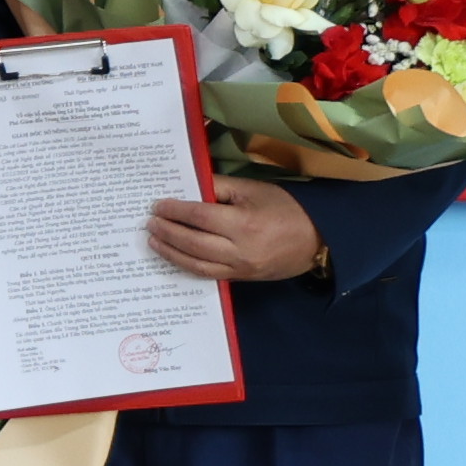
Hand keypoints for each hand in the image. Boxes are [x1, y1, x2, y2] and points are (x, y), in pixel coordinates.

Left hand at [146, 177, 325, 284]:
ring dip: (171, 253)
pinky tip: (174, 256)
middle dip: (167, 232)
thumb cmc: (285, 208)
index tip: (157, 205)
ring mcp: (240, 268)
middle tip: (149, 223)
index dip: (175, 210)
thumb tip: (188, 187)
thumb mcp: (253, 189)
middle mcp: (239, 250)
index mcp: (244, 223)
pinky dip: (187, 265)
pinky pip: (208, 274)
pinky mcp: (241, 279)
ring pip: (196, 264)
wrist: (316, 239)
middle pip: (192, 242)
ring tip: (154, 241)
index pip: (199, 216)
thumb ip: (219, 187)